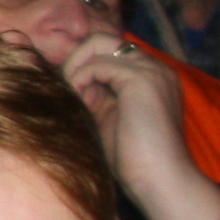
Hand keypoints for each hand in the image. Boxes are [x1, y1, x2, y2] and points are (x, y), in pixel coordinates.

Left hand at [63, 30, 219, 219]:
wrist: (160, 181)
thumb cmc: (132, 157)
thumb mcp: (105, 115)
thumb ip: (91, 91)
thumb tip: (58, 74)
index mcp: (150, 75)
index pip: (106, 48)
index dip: (81, 64)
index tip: (72, 92)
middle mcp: (155, 67)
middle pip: (100, 38)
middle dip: (77, 60)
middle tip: (73, 93)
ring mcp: (152, 70)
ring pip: (97, 43)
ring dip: (77, 68)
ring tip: (80, 100)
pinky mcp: (142, 79)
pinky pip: (97, 64)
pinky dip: (82, 80)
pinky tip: (86, 105)